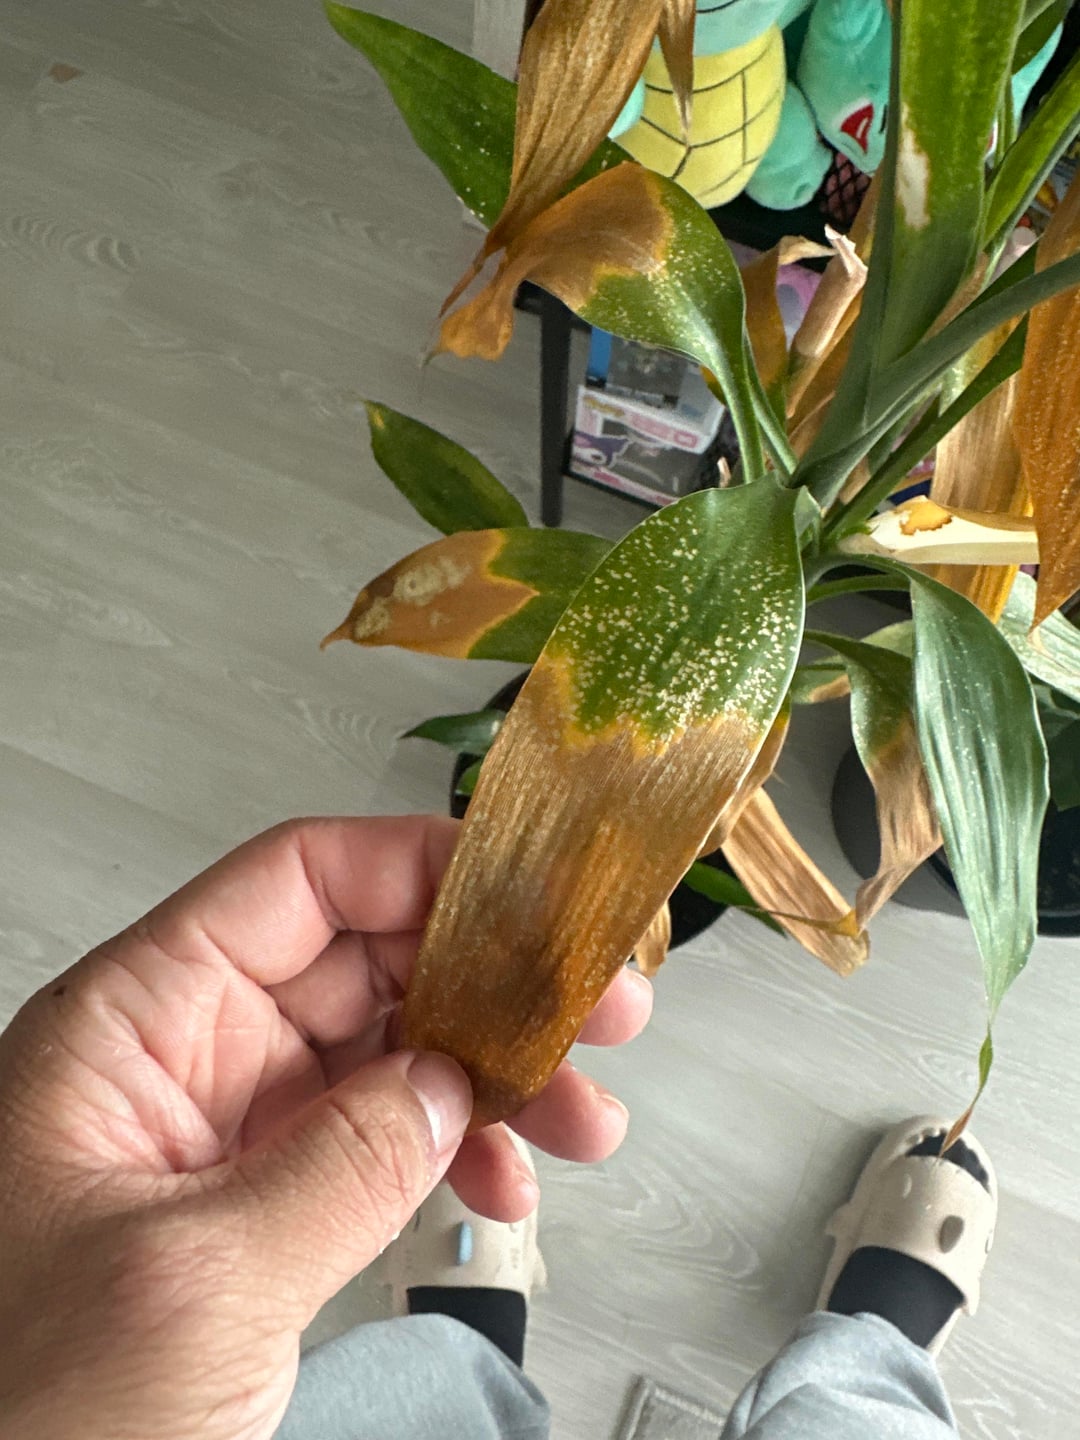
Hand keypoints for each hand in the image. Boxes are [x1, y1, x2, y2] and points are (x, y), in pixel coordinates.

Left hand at [0, 816, 650, 1439]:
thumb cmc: (24, 1414)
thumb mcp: (196, 1282)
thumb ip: (338, 1166)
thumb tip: (446, 1086)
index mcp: (133, 1022)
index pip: (295, 884)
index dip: (419, 868)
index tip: (529, 890)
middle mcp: (186, 1057)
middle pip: (366, 961)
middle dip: (494, 980)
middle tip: (594, 1003)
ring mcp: (230, 1132)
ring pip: (392, 1052)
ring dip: (500, 1075)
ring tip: (581, 1115)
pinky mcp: (263, 1203)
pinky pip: (384, 1142)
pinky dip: (460, 1153)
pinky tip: (505, 1184)